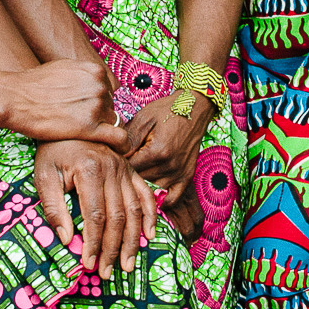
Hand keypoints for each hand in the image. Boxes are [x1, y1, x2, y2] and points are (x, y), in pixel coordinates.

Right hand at [3, 59, 127, 150]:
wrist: (16, 98)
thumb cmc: (34, 85)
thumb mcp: (64, 68)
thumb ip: (83, 75)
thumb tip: (93, 83)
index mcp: (95, 70)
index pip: (108, 90)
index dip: (98, 102)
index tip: (89, 111)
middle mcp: (99, 86)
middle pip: (110, 105)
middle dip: (99, 115)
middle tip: (81, 123)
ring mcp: (96, 106)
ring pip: (112, 121)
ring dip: (102, 128)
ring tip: (85, 134)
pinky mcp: (90, 127)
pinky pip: (119, 138)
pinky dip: (122, 145)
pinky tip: (118, 150)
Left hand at [35, 140, 157, 276]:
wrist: (68, 124)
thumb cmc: (52, 151)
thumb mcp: (44, 176)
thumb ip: (54, 208)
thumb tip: (67, 240)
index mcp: (90, 170)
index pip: (95, 216)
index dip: (93, 243)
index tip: (88, 264)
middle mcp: (112, 169)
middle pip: (117, 217)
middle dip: (112, 249)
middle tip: (106, 272)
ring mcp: (124, 168)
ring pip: (134, 210)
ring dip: (133, 240)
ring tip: (128, 264)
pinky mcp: (130, 169)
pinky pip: (145, 194)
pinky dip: (150, 215)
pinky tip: (149, 235)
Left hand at [123, 94, 211, 210]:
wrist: (194, 108)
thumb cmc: (166, 110)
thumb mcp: (143, 119)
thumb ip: (128, 140)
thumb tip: (115, 157)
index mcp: (157, 152)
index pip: (130, 169)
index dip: (119, 164)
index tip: (114, 159)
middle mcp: (170, 166)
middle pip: (140, 181)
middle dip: (129, 175)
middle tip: (123, 167)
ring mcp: (180, 173)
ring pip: (153, 191)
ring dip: (143, 185)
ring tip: (135, 176)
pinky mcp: (187, 176)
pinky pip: (173, 199)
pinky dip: (162, 200)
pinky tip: (152, 193)